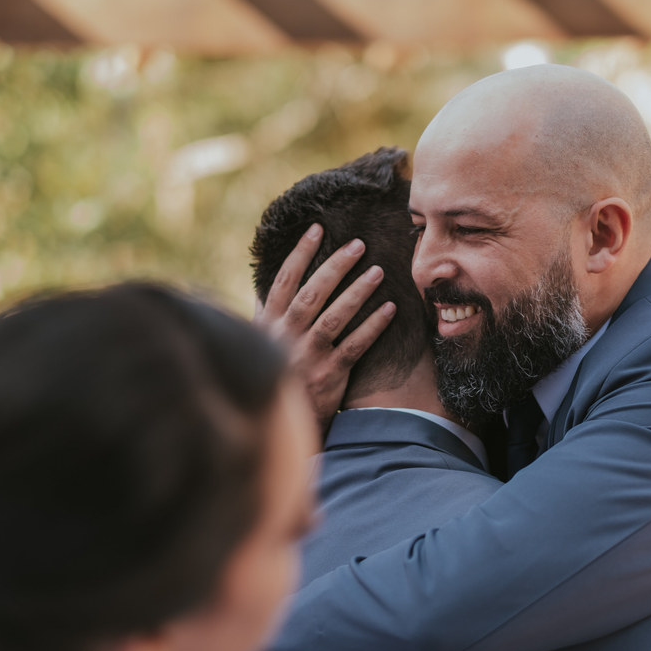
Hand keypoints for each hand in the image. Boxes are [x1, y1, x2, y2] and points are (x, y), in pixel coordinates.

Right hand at [255, 224, 394, 428]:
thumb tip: (267, 286)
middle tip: (358, 245)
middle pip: (312, 294)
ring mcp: (308, 357)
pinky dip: (373, 326)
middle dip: (336, 266)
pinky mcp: (329, 374)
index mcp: (268, 324)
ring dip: (358, 292)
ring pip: (334, 317)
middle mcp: (285, 337)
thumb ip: (265, 315)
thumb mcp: (260, 343)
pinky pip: (355, 345)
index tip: (317, 228)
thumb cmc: (278, 373)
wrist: (283, 421)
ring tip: (378, 272)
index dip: (300, 253)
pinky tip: (390, 309)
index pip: (284, 281)